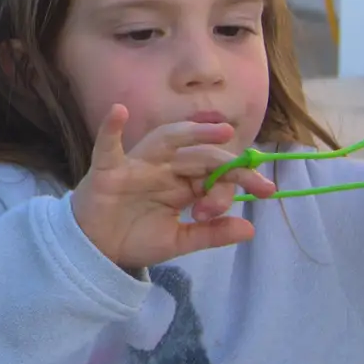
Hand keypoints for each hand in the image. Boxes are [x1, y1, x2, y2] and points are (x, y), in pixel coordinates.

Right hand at [70, 105, 276, 269]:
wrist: (98, 252)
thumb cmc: (135, 238)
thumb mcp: (180, 240)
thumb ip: (211, 233)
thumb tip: (251, 228)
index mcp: (180, 184)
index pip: (214, 172)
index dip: (237, 178)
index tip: (266, 191)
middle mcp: (162, 169)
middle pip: (197, 155)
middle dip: (227, 162)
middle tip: (254, 171)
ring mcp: (136, 166)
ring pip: (165, 141)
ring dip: (191, 132)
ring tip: (221, 131)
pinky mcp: (108, 170)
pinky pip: (108, 147)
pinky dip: (110, 128)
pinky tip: (118, 111)